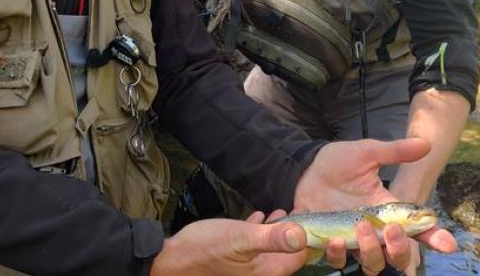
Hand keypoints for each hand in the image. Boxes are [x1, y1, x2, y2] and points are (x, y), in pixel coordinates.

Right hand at [150, 210, 308, 275]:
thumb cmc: (203, 250)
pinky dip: (259, 232)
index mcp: (267, 272)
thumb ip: (271, 238)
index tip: (309, 215)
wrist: (170, 260)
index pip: (300, 256)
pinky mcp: (234, 261)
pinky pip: (254, 247)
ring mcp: (247, 269)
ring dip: (277, 231)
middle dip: (294, 232)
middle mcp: (260, 274)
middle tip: (298, 210)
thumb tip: (302, 235)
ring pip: (270, 248)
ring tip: (282, 212)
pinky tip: (258, 218)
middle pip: (287, 253)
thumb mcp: (240, 239)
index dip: (308, 235)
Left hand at [293, 138, 456, 272]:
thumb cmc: (338, 162)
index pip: (416, 228)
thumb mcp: (367, 152)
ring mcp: (352, 238)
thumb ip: (394, 151)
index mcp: (387, 209)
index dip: (434, 237)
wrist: (304, 168)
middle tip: (391, 231)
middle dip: (400, 250)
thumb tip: (426, 143)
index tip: (448, 243)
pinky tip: (333, 239)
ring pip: (372, 264)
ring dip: (371, 252)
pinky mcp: (329, 242)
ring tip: (359, 228)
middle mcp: (373, 229)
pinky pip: (339, 261)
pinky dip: (338, 255)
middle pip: (398, 256)